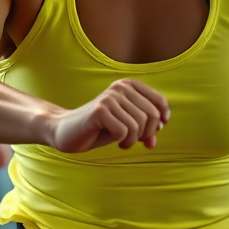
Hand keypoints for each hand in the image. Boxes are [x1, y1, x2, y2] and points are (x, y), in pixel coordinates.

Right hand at [48, 79, 169, 153]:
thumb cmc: (99, 129)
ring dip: (133, 141)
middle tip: (133, 141)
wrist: (66, 132)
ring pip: (138, 125)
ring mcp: (109, 97)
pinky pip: (124, 132)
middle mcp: (120, 87)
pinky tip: (114, 141)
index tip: (155, 132)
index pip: (159, 102)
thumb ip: (144, 128)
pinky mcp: (99, 110)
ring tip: (122, 142)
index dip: (162, 119)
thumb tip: (157, 135)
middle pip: (152, 116)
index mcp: (129, 86)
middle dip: (146, 134)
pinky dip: (122, 141)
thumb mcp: (126, 127)